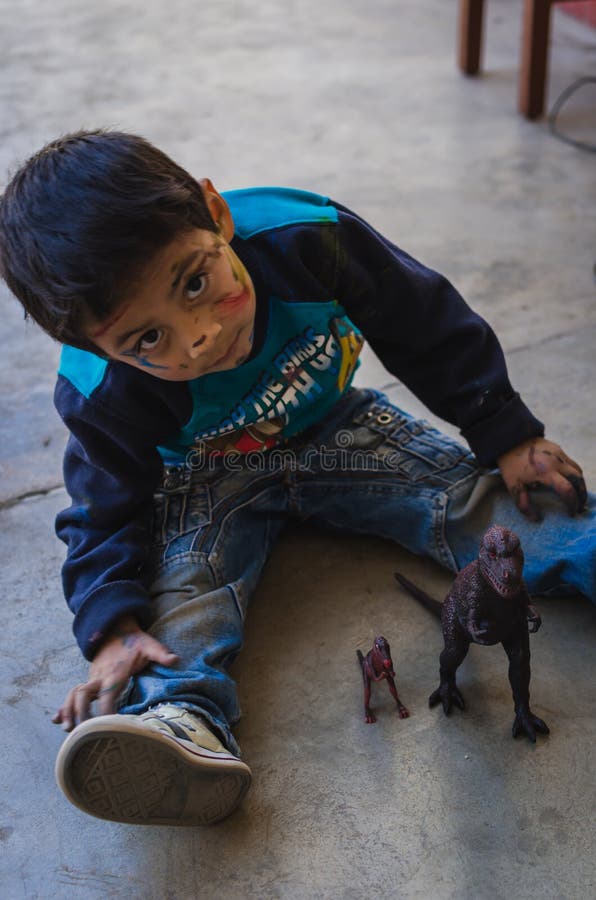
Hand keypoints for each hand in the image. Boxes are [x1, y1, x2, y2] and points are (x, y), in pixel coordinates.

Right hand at [52, 616, 178, 730]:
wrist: (117, 628)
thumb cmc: (135, 642)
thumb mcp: (150, 645)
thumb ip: (161, 653)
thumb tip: (176, 659)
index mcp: (115, 672)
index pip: (108, 693)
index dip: (107, 710)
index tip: (110, 726)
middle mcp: (100, 676)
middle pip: (83, 695)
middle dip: (79, 712)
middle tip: (79, 731)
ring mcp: (92, 678)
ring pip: (74, 695)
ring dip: (68, 711)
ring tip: (66, 729)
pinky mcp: (89, 680)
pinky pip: (73, 694)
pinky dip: (63, 706)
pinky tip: (56, 719)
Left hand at [497, 437, 586, 520]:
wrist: (509, 440)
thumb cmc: (510, 464)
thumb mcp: (513, 486)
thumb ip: (523, 504)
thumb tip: (536, 519)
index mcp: (546, 473)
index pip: (567, 490)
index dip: (572, 503)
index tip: (571, 513)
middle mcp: (557, 462)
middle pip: (578, 480)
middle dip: (581, 495)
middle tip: (579, 506)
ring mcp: (559, 454)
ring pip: (577, 470)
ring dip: (580, 484)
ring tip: (577, 495)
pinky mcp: (558, 448)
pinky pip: (571, 463)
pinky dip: (574, 474)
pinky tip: (568, 481)